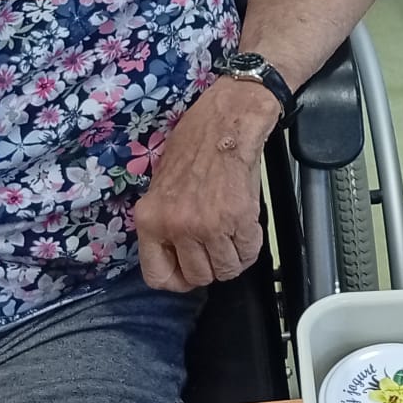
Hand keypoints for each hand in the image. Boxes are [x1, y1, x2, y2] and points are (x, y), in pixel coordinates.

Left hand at [132, 80, 275, 290]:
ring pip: (226, 269)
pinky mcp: (239, 219)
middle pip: (198, 277)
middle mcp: (177, 227)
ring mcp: (208, 225)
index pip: (157, 277)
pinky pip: (249, 252)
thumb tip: (177, 256)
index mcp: (150, 220)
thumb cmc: (194, 146)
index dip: (178, 280)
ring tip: (235, 237)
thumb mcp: (162, 188)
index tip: (189, 272)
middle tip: (217, 249)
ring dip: (234, 258)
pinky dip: (252, 245)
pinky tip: (248, 228)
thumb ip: (165, 224)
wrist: (227, 122)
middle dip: (211, 267)